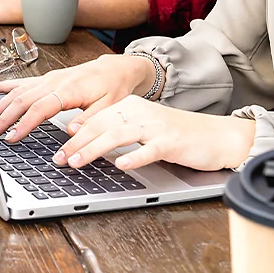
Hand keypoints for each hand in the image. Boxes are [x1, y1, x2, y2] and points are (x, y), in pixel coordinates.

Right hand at [0, 54, 152, 140]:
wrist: (115, 69)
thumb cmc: (113, 87)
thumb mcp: (109, 106)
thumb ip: (89, 119)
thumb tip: (71, 132)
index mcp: (68, 89)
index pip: (40, 108)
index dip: (24, 123)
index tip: (12, 137)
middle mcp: (53, 81)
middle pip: (22, 100)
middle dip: (4, 118)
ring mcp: (46, 79)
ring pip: (16, 92)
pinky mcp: (44, 79)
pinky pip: (19, 82)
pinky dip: (1, 86)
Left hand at [53, 96, 254, 172]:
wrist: (216, 136)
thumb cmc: (177, 135)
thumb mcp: (142, 129)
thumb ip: (116, 132)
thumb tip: (84, 144)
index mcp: (130, 106)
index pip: (95, 119)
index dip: (73, 134)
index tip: (57, 150)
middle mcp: (141, 112)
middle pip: (101, 126)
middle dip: (76, 143)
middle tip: (58, 159)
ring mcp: (156, 126)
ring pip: (119, 135)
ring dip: (95, 149)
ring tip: (77, 162)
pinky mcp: (172, 142)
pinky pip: (149, 149)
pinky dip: (134, 156)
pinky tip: (121, 165)